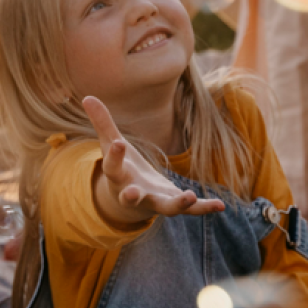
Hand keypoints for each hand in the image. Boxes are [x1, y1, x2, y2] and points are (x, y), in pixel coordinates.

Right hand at [82, 96, 224, 226]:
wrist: (130, 202)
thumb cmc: (121, 168)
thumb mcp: (110, 144)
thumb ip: (102, 123)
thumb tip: (87, 96)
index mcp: (119, 177)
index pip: (113, 167)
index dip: (114, 156)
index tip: (118, 144)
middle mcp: (136, 193)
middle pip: (131, 198)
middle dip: (131, 197)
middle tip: (133, 194)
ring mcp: (156, 201)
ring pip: (166, 207)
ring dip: (178, 204)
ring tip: (190, 196)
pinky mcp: (173, 203)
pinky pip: (191, 211)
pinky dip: (204, 208)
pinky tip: (220, 206)